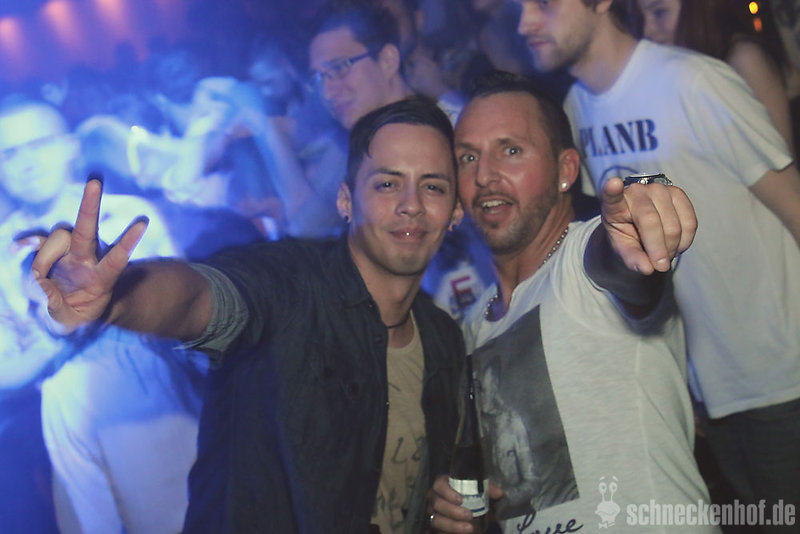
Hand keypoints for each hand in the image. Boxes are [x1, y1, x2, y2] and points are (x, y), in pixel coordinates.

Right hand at [30, 179, 147, 331]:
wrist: (75, 303)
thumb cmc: (80, 311)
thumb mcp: (73, 319)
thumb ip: (59, 306)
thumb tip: (46, 285)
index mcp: (101, 276)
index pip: (116, 258)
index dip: (128, 242)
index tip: (143, 222)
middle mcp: (89, 257)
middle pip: (87, 229)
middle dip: (90, 205)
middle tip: (95, 181)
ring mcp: (71, 250)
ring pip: (57, 237)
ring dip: (45, 258)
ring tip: (44, 281)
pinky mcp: (53, 248)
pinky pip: (39, 239)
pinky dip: (29, 242)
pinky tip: (19, 246)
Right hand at [427, 474, 503, 532]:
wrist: (474, 517)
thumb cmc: (475, 500)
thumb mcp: (484, 494)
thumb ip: (489, 491)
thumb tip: (499, 492)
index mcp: (444, 484)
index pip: (439, 485)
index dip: (447, 492)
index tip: (461, 500)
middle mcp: (435, 498)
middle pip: (437, 503)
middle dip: (453, 511)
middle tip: (469, 515)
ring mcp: (434, 513)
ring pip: (436, 520)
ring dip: (452, 525)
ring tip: (469, 528)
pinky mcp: (436, 527)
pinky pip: (438, 531)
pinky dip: (449, 533)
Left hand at [600, 177, 696, 273]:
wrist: (642, 229)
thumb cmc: (627, 238)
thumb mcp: (623, 251)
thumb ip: (632, 259)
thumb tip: (647, 269)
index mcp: (614, 205)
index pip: (611, 196)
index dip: (612, 190)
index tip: (613, 184)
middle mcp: (636, 191)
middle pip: (651, 221)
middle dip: (658, 249)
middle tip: (659, 265)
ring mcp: (658, 189)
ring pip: (673, 225)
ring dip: (672, 247)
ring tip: (665, 254)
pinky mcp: (678, 193)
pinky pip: (690, 222)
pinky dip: (685, 241)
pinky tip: (676, 246)